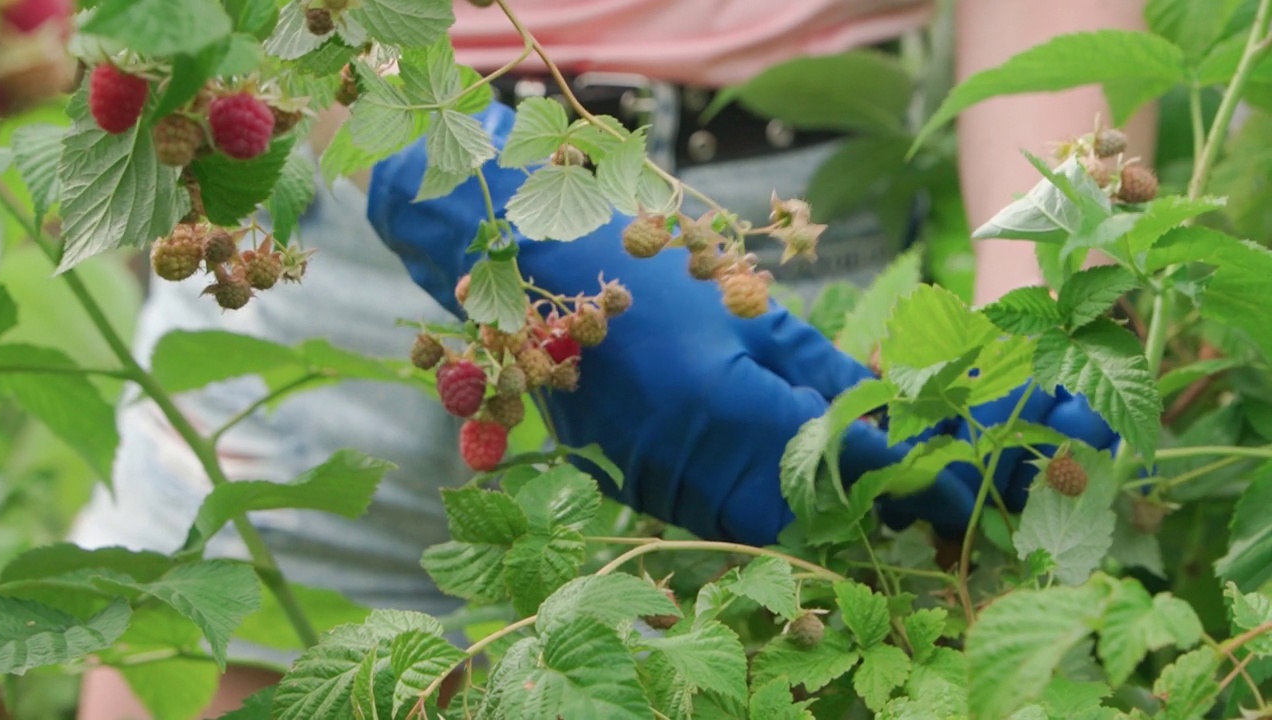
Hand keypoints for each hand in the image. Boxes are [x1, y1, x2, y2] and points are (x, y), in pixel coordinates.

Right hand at [367, 102, 1116, 544]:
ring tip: (890, 516)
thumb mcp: (749, 311)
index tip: (980, 494)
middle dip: (888, 520)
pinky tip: (803, 506)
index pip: (856, 458)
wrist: (531, 281)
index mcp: (734, 404)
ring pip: (771, 531)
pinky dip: (772, 520)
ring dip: (834, 527)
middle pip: (820, 518)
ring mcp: (663, 485)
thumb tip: (894, 409)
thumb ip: (822, 371)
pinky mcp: (639, 493)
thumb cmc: (649, 276)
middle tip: (946, 518)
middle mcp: (699, 461)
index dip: (925, 478)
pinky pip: (720, 522)